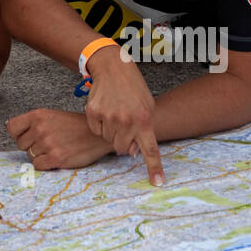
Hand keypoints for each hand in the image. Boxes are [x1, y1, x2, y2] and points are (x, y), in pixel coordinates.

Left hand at [8, 108, 113, 170]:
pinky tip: (58, 157)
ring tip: (57, 148)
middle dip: (32, 146)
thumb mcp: (52, 116)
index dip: (18, 135)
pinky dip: (46, 165)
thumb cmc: (76, 125)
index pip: (12, 127)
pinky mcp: (55, 158)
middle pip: (21, 145)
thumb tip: (12, 131)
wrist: (98, 134)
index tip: (27, 137)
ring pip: (30, 156)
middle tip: (49, 143)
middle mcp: (40, 128)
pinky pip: (38, 166)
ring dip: (41, 156)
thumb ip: (34, 122)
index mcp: (38, 115)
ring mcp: (47, 143)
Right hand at [85, 48, 164, 184]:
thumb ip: (143, 130)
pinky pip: (95, 130)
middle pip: (122, 149)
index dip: (154, 167)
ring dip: (111, 131)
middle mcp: (126, 120)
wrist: (113, 68)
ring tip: (114, 112)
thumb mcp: (147, 107)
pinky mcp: (93, 112)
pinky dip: (99, 123)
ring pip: (107, 140)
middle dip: (122, 141)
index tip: (158, 183)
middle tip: (123, 125)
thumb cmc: (133, 89)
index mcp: (144, 120)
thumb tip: (132, 152)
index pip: (150, 149)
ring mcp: (108, 116)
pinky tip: (104, 108)